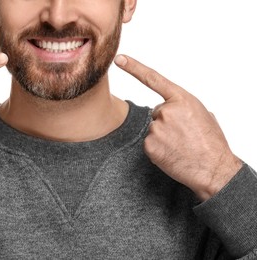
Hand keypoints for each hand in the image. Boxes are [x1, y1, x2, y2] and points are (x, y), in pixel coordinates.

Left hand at [114, 55, 241, 200]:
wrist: (213, 169)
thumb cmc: (211, 142)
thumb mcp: (203, 115)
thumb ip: (184, 107)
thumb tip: (174, 109)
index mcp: (182, 99)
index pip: (153, 79)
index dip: (134, 67)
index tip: (120, 59)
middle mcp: (166, 111)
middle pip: (157, 112)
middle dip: (167, 122)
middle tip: (183, 135)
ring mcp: (156, 128)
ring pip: (154, 129)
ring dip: (163, 136)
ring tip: (180, 145)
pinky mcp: (149, 145)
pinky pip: (149, 143)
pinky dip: (158, 148)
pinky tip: (172, 153)